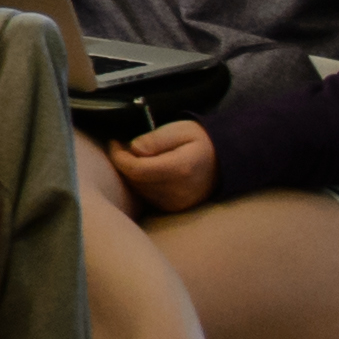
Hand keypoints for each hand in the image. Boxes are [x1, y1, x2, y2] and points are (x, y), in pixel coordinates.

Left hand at [105, 120, 219, 213]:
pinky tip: (146, 170)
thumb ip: (155, 139)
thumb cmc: (200, 142)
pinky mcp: (175, 208)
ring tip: (136, 156)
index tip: (115, 142)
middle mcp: (178, 191)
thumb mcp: (179, 130)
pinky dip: (141, 183)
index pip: (136, 169)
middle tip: (123, 147)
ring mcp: (177, 203)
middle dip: (124, 163)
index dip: (119, 156)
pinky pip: (147, 197)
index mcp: (180, 169)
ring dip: (131, 173)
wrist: (223, 162)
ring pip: (138, 190)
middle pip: (134, 180)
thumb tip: (133, 149)